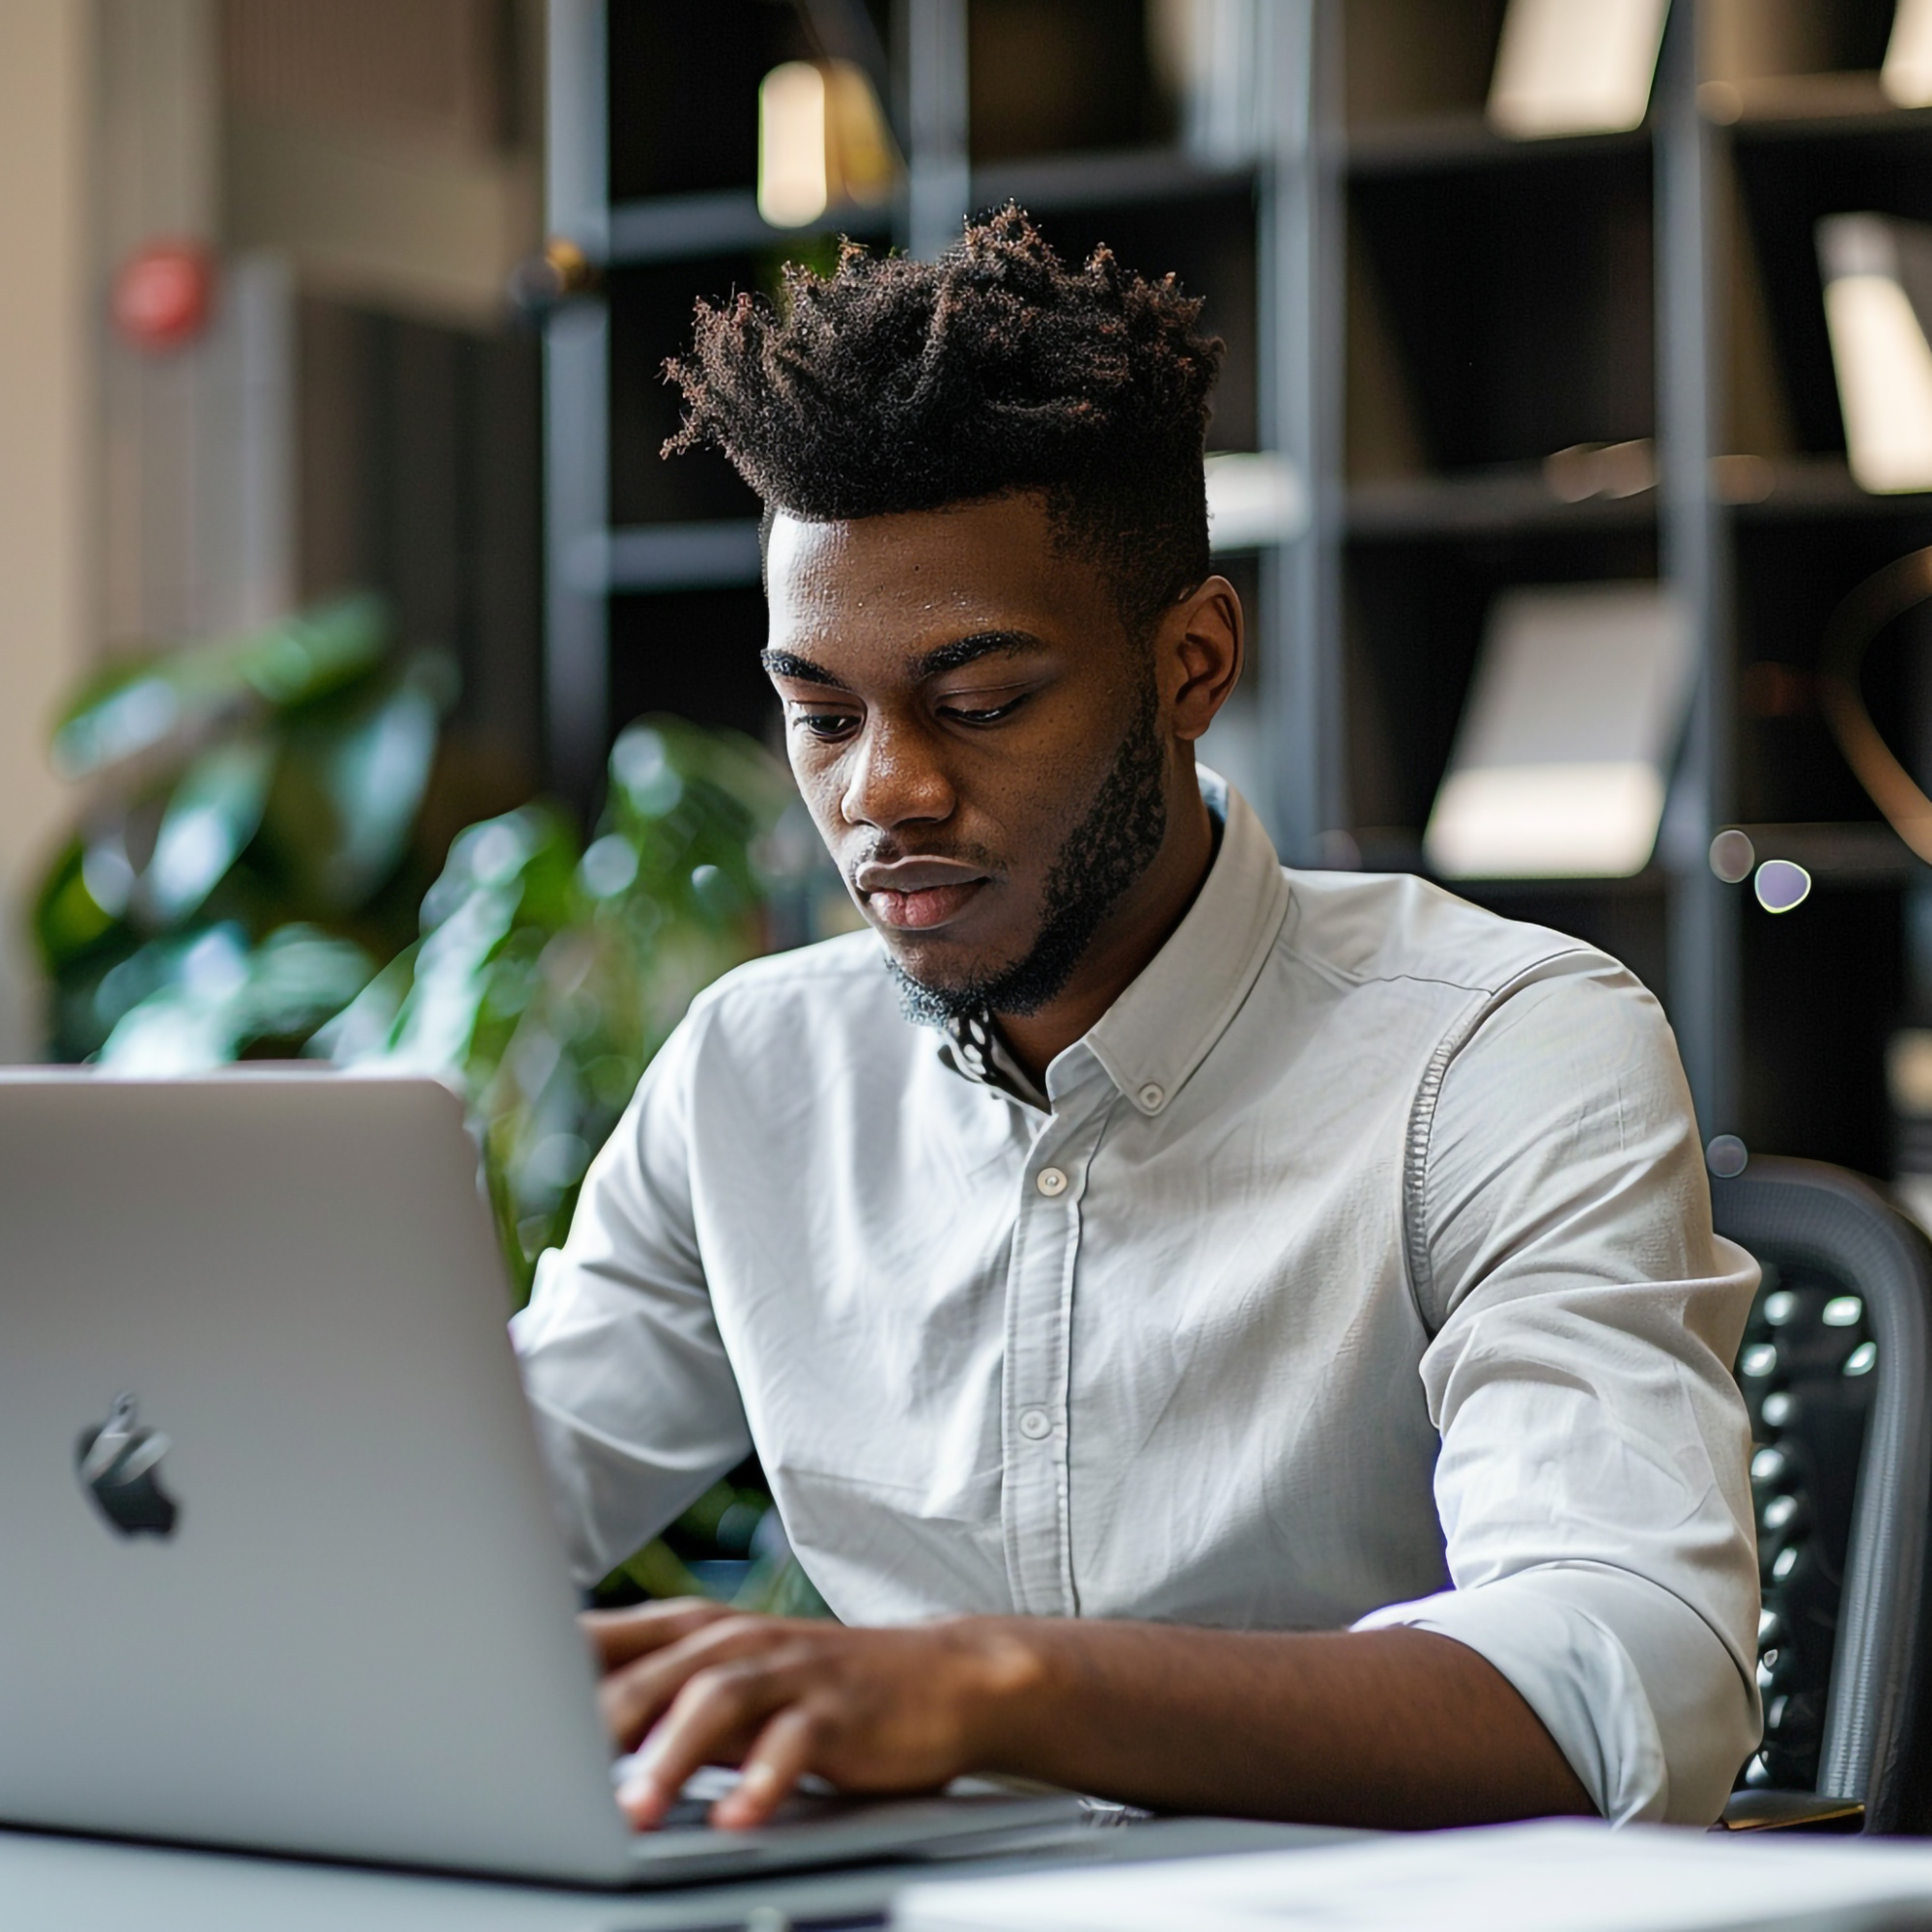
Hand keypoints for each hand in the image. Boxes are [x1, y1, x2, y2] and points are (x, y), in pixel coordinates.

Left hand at [581, 1600, 1044, 1829]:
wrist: (939, 1678)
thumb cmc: (814, 1687)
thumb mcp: (726, 1683)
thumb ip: (651, 1695)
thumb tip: (556, 1731)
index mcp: (695, 1634)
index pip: (604, 1641)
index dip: (545, 1674)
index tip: (488, 1719)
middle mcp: (735, 1641)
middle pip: (650, 1674)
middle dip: (594, 1726)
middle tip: (541, 1780)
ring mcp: (788, 1671)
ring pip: (716, 1702)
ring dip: (671, 1757)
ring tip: (636, 1812)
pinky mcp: (837, 1709)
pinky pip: (795, 1744)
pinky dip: (764, 1782)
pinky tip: (740, 1818)